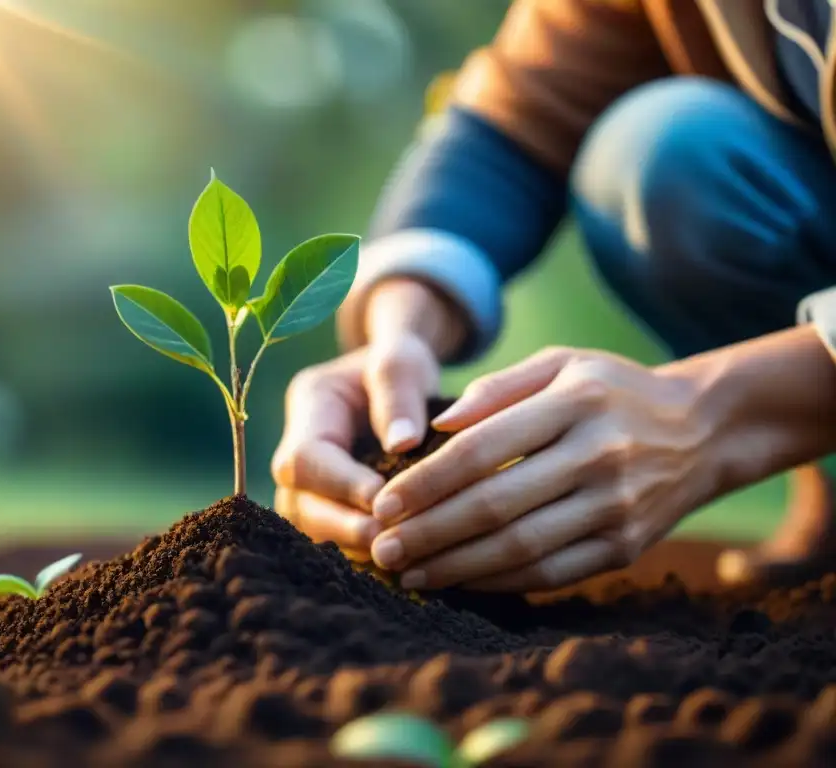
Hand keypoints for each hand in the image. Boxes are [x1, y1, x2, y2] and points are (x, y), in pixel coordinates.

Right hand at [272, 334, 440, 559]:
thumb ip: (399, 391)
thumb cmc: (399, 363)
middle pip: (299, 503)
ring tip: (396, 560)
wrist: (395, 377)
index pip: (306, 459)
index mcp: (309, 407)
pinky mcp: (326, 507)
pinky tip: (398, 566)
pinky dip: (361, 555)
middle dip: (342, 528)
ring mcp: (307, 484)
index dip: (340, 485)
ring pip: (312, 530)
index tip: (385, 501)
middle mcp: (297, 450)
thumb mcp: (402, 359)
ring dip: (352, 548)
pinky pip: (333, 540)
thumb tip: (403, 444)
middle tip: (389, 543)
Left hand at [367, 346, 720, 590]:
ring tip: (409, 573)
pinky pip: (553, 573)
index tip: (382, 503)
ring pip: (521, 547)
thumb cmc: (614, 390)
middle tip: (381, 549)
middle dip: (429, 532)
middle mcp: (598, 456)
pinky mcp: (627, 547)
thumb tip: (437, 427)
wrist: (704, 429)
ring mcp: (617, 507)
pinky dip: (501, 582)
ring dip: (456, 566)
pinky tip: (461, 582)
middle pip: (495, 505)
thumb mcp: (562, 364)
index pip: (482, 450)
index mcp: (575, 403)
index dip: (426, 482)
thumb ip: (498, 389)